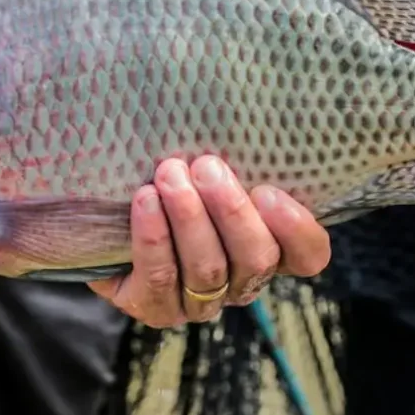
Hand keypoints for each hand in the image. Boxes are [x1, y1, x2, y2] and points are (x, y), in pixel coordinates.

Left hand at [88, 156, 330, 327]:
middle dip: (232, 212)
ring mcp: (199, 301)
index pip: (309, 255)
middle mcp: (241, 281)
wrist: (105, 213)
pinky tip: (145, 201)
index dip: (298, 230)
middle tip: (206, 167)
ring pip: (209, 270)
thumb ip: (233, 153)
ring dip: (190, 219)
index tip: (269, 190)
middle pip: (257, 260)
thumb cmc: (170, 175)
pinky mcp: (154, 308)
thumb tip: (240, 105)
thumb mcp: (206, 163)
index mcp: (268, 247)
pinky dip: (153, 238)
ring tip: (169, 175)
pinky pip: (161, 279)